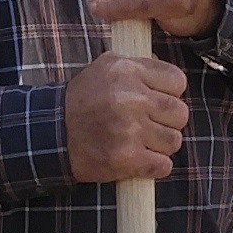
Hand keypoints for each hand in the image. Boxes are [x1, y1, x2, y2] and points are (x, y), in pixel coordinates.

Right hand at [64, 44, 189, 184]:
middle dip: (168, 122)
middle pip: (180, 113)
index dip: (171, 93)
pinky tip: (138, 159)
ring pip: (174, 141)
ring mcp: (129, 129)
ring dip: (161, 146)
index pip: (178, 81)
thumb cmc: (84, 101)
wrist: (52, 133)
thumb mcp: (106, 67)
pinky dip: (153, 166)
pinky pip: (163, 165)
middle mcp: (130, 97)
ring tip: (141, 142)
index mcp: (127, 70)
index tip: (157, 101)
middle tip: (150, 125)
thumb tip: (171, 76)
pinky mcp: (126, 158)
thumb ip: (140, 65)